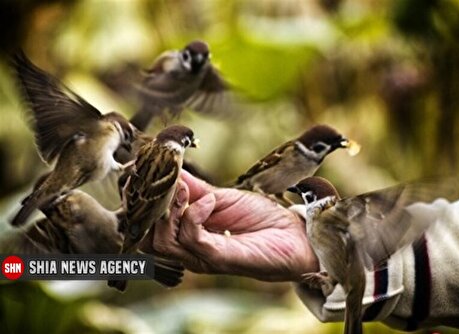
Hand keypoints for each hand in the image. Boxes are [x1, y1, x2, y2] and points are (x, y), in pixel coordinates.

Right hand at [149, 171, 318, 281]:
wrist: (293, 234)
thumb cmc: (259, 217)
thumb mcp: (220, 196)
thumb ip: (193, 188)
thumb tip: (169, 169)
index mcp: (186, 234)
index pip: (147, 225)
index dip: (139, 202)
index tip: (141, 174)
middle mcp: (188, 249)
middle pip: (147, 237)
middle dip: (150, 207)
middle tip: (167, 183)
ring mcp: (201, 256)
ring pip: (162, 241)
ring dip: (170, 210)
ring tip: (188, 191)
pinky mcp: (217, 259)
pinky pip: (191, 239)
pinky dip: (194, 215)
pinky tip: (209, 202)